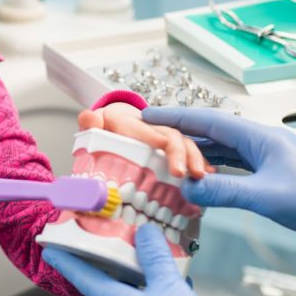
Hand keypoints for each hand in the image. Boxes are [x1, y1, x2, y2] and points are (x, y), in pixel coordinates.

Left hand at [43, 224, 246, 295]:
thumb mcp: (169, 288)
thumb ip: (155, 258)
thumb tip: (142, 231)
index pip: (83, 277)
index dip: (66, 260)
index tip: (48, 248)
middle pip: (106, 285)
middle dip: (104, 264)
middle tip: (102, 243)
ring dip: (136, 276)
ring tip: (146, 257)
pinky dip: (157, 292)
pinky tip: (175, 285)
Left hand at [79, 103, 210, 178]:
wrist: (118, 126)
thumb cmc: (108, 130)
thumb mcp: (97, 126)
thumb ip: (91, 123)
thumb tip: (88, 116)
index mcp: (131, 121)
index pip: (141, 126)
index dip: (150, 135)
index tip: (161, 144)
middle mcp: (154, 127)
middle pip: (170, 135)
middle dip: (178, 152)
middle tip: (180, 172)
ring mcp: (167, 138)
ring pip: (186, 145)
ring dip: (194, 159)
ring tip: (199, 176)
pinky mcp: (175, 152)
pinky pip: (191, 156)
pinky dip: (200, 166)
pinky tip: (207, 179)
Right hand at [142, 107, 295, 260]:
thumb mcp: (264, 197)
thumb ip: (223, 191)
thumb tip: (186, 187)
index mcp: (259, 137)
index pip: (208, 121)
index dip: (175, 116)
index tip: (148, 115)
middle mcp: (262, 140)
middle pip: (213, 131)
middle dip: (181, 131)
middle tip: (152, 134)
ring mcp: (268, 154)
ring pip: (223, 147)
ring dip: (197, 150)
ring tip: (168, 153)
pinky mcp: (272, 170)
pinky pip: (235, 162)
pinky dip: (214, 165)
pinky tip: (201, 173)